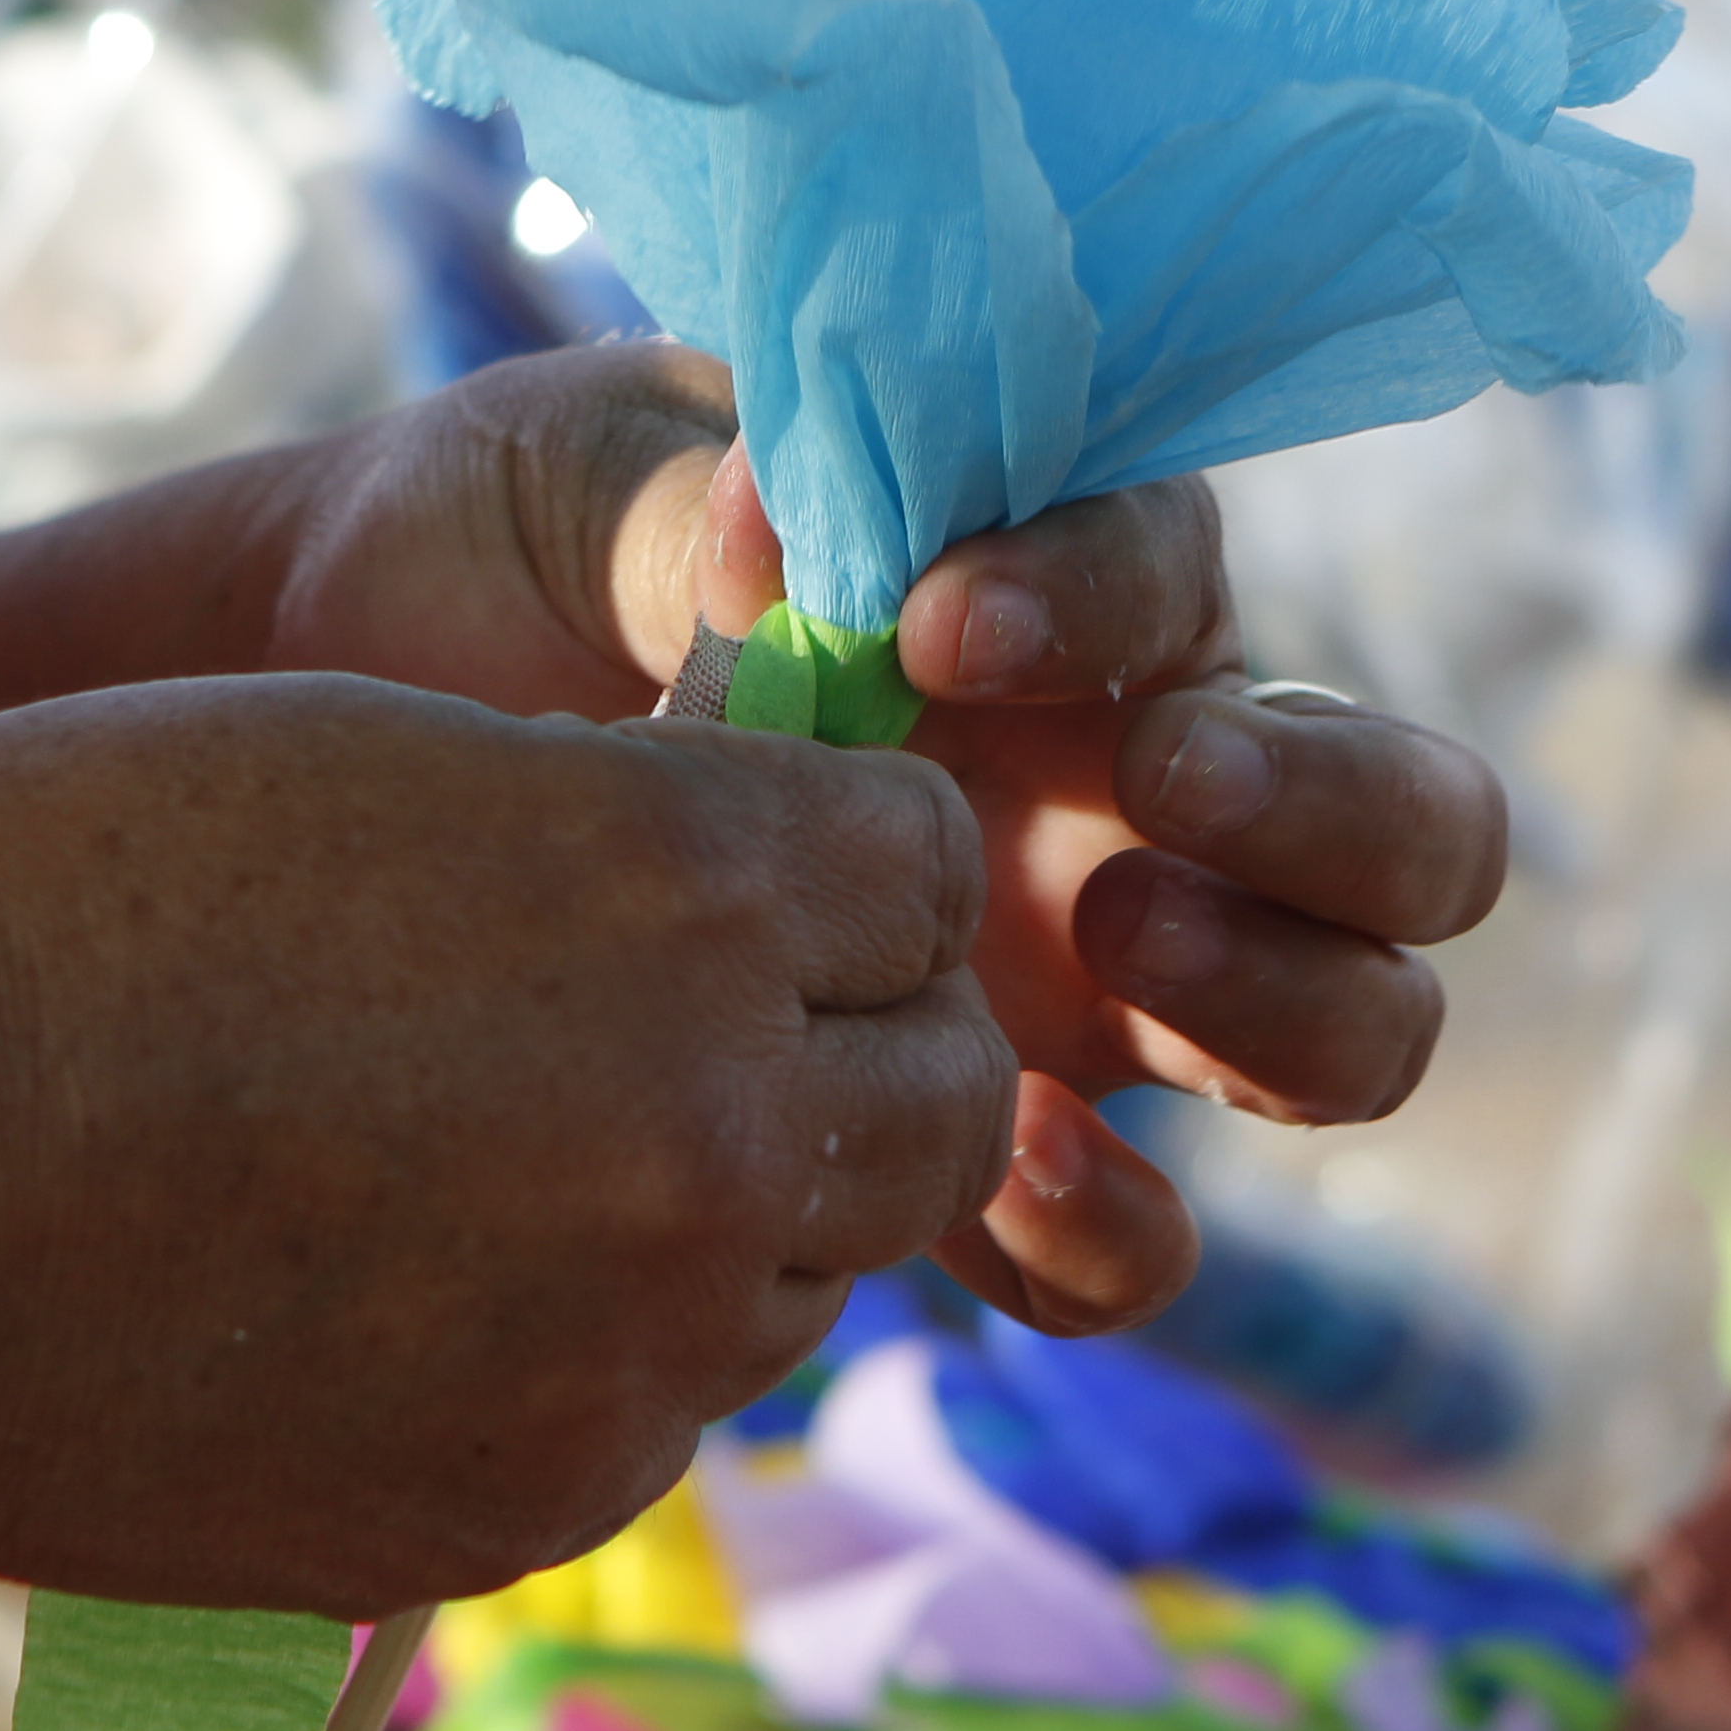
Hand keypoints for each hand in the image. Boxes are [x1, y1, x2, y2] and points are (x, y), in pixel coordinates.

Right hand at [0, 670, 1012, 1614]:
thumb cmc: (38, 887)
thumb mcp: (378, 757)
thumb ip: (619, 834)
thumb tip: (771, 905)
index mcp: (683, 886)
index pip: (929, 871)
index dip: (839, 861)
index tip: (736, 866)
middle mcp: (711, 1129)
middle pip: (940, 1091)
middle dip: (844, 1041)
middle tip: (667, 1017)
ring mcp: (629, 1347)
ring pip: (810, 1263)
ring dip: (726, 1204)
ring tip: (494, 1149)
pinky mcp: (528, 1505)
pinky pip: (663, 1403)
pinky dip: (592, 1343)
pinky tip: (403, 1278)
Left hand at [262, 351, 1511, 1339]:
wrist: (323, 739)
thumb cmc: (472, 564)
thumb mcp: (568, 493)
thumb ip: (702, 513)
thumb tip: (803, 529)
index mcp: (1049, 583)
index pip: (1184, 571)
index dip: (1111, 594)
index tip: (944, 625)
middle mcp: (1123, 784)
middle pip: (1407, 821)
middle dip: (1327, 809)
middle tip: (1154, 793)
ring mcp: (1089, 980)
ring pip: (1350, 1030)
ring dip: (1280, 1000)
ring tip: (1102, 950)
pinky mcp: (990, 1149)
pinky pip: (1135, 1236)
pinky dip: (1106, 1230)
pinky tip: (997, 1184)